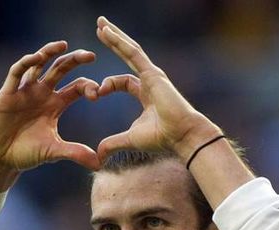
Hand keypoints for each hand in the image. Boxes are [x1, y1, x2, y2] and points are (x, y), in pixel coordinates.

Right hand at [0, 41, 100, 189]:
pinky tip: (37, 57)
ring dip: (49, 52)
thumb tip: (99, 163)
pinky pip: (16, 72)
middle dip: (75, 60)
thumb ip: (75, 153)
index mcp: (55, 104)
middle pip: (61, 69)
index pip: (77, 87)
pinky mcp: (8, 93)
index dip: (89, 86)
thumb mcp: (54, 151)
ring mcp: (25, 91)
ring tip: (63, 45)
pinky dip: (26, 63)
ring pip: (39, 64)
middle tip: (91, 55)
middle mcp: (42, 93)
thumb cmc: (25, 153)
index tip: (98, 94)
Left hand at [95, 17, 220, 161]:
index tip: (95, 93)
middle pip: (127, 56)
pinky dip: (120, 42)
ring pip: (130, 50)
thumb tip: (98, 157)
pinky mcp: (153, 73)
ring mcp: (152, 75)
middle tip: (100, 28)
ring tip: (101, 23)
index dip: (106, 85)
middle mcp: (149, 81)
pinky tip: (107, 32)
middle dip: (113, 42)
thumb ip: (112, 144)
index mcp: (145, 95)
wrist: (183, 136)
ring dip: (115, 36)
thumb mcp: (130, 140)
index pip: (122, 82)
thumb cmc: (163, 139)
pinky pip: (133, 53)